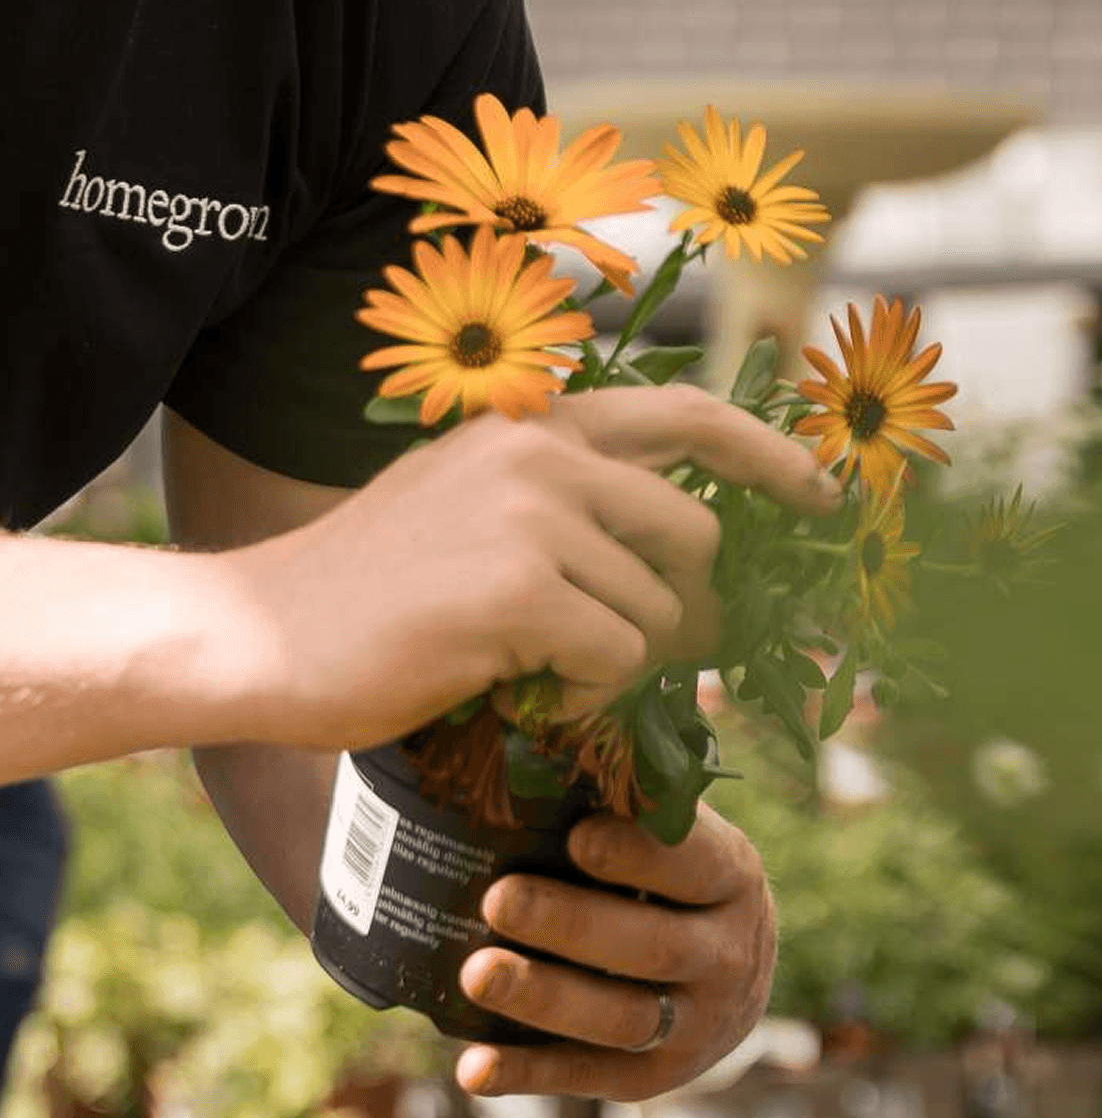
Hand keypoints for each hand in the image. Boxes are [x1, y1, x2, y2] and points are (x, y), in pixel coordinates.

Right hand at [229, 384, 840, 751]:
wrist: (263, 634)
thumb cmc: (374, 592)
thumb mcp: (476, 517)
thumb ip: (575, 517)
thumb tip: (698, 579)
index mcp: (536, 426)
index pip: (691, 417)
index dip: (773, 458)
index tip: (823, 499)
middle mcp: (541, 454)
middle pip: (697, 537)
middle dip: (691, 610)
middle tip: (651, 658)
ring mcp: (528, 518)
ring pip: (658, 613)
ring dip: (621, 666)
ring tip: (543, 676)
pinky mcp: (514, 593)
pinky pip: (614, 663)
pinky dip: (585, 699)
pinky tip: (524, 695)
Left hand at [452, 801, 776, 1100]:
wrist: (733, 981)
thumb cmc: (674, 879)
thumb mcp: (677, 832)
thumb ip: (626, 797)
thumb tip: (537, 730)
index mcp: (732, 878)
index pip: (693, 864)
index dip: (638, 853)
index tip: (577, 835)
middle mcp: (727, 956)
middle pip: (651, 947)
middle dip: (571, 925)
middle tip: (498, 898)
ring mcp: (694, 1026)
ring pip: (620, 1019)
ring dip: (544, 999)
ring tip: (476, 975)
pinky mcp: (651, 1079)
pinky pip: (584, 1077)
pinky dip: (526, 1075)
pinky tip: (471, 1069)